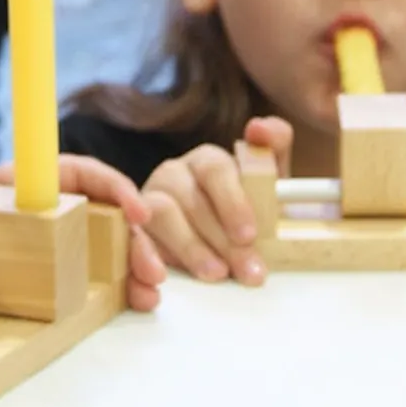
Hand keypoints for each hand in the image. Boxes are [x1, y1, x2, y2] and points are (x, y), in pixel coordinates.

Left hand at [0, 154, 168, 311]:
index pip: (80, 172)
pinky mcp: (68, 265)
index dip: (114, 187)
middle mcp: (53, 205)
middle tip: (153, 273)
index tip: (138, 214)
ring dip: (138, 264)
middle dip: (136, 239)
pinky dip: (126, 282)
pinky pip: (105, 268)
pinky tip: (141, 300)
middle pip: (108, 211)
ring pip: (113, 241)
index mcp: (28, 183)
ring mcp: (64, 235)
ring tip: (151, 294)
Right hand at [141, 117, 292, 287]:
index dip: (233, 201)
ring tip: (215, 274)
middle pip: (190, 198)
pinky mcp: (132, 229)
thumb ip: (273, 150)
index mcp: (206, 161)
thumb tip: (259, 126)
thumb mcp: (269, 186)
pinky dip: (146, 261)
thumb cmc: (248, 215)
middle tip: (247, 270)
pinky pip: (132, 241)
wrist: (223, 247)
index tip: (249, 234)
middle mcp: (173, 174)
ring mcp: (147, 201)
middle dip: (222, 239)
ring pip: (159, 214)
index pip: (215, 168)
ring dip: (189, 248)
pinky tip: (165, 280)